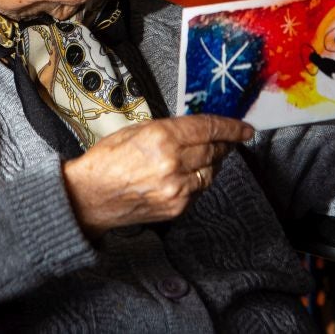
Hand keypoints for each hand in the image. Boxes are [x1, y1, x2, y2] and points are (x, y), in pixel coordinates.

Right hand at [62, 115, 254, 236]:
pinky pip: (199, 190)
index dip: (232, 127)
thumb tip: (199, 128)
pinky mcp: (176, 207)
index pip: (209, 128)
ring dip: (212, 163)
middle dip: (223, 144)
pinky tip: (187, 174)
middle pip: (214, 150)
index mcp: (163, 137)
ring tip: (204, 156)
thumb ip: (171, 129)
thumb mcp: (138, 130)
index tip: (245, 128)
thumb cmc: (108, 160)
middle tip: (226, 140)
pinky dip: (198, 180)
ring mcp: (176, 188)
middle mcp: (173, 163)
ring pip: (210, 172)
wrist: (89, 197)